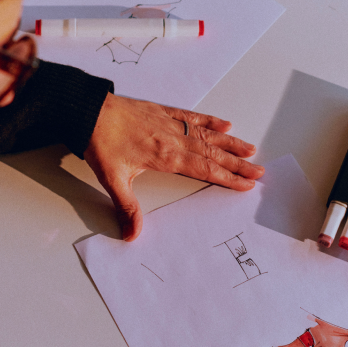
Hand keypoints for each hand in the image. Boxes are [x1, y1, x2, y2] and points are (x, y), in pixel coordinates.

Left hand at [84, 94, 263, 240]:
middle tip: (258, 171)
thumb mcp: (113, 179)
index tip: (246, 184)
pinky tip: (224, 124)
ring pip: (208, 135)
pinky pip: (192, 117)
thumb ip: (127, 207)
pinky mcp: (163, 112)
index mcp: (166, 157)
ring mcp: (170, 124)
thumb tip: (132, 234)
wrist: (88, 112)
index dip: (227, 178)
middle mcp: (174, 139)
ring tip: (250, 149)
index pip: (205, 170)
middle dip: (237, 164)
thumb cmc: (100, 143)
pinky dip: (210, 121)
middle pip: (213, 154)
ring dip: (230, 143)